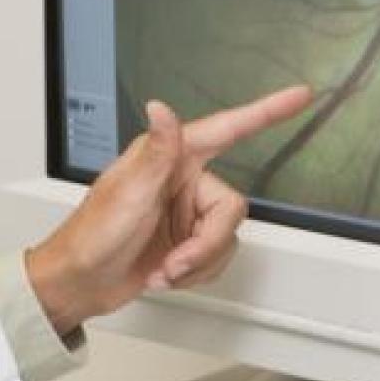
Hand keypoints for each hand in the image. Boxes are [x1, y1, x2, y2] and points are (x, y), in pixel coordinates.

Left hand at [26, 87, 313, 335]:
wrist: (80, 284)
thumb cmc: (92, 237)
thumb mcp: (128, 193)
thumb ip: (155, 152)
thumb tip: (160, 109)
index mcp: (170, 159)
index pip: (227, 129)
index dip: (265, 112)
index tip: (299, 96)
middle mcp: (182, 181)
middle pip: (232, 208)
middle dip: (207, 244)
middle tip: (178, 261)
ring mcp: (185, 214)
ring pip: (227, 237)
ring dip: (198, 263)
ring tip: (164, 270)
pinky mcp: (187, 243)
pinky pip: (217, 258)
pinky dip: (195, 273)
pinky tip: (165, 275)